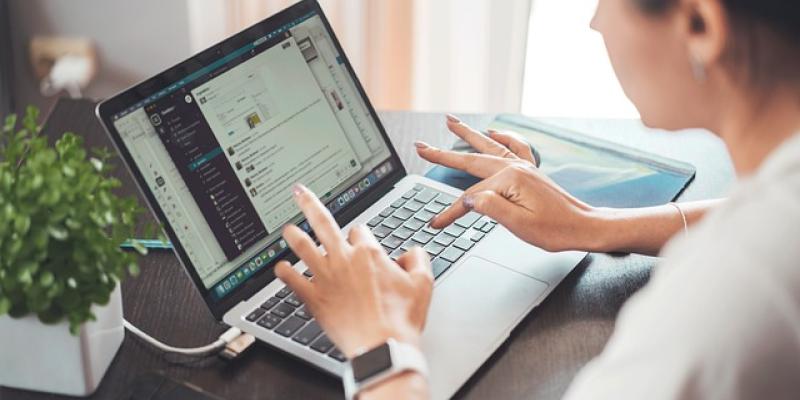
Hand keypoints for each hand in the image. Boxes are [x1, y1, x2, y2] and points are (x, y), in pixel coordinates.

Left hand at [275, 184, 433, 357]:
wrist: (382, 347)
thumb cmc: (401, 319)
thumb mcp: (424, 283)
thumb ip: (418, 259)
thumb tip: (411, 252)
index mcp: (369, 253)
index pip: (360, 231)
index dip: (361, 236)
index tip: (361, 243)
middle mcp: (344, 260)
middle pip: (323, 223)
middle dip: (309, 204)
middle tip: (299, 192)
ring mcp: (326, 278)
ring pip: (303, 247)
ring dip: (293, 235)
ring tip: (287, 228)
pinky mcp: (314, 299)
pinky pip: (293, 281)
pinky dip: (284, 273)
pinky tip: (279, 268)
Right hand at [416, 115, 601, 251]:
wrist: (584, 226)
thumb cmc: (555, 230)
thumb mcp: (520, 225)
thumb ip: (492, 208)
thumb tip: (469, 198)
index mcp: (510, 180)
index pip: (470, 197)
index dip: (450, 212)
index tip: (436, 223)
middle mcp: (516, 167)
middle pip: (471, 160)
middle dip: (444, 154)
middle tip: (421, 146)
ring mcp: (524, 166)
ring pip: (488, 146)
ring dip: (467, 134)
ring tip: (450, 121)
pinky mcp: (531, 171)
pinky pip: (514, 147)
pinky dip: (502, 138)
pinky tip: (493, 132)